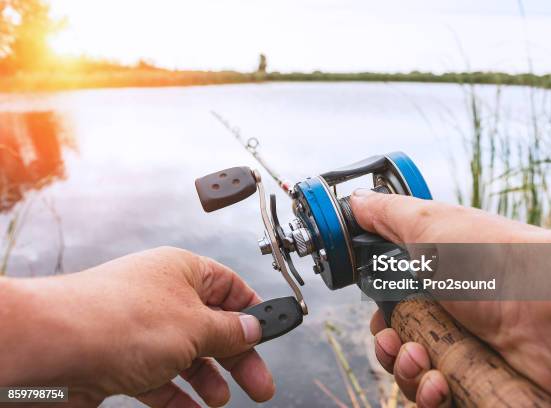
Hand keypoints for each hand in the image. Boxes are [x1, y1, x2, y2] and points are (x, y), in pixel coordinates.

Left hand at [1, 247, 273, 406]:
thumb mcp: (195, 327)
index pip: (229, 287)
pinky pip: (158, 376)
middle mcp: (162, 295)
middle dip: (237, 358)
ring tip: (219, 400)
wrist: (54, 345)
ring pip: (185, 354)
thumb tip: (254, 328)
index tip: (271, 335)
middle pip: (212, 326)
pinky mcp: (121, 356)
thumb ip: (230, 331)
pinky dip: (175, 394)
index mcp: (183, 271)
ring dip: (206, 379)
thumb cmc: (122, 320)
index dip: (252, 312)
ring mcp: (140, 327)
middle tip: (258, 385)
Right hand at [351, 190, 550, 406]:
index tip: (380, 320)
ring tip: (422, 360)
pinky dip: (429, 395)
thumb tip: (355, 201)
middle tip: (397, 341)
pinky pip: (437, 401)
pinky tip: (439, 384)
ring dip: (405, 371)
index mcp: (438, 281)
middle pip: (400, 345)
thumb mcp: (429, 224)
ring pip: (413, 376)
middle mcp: (453, 318)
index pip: (396, 309)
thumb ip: (386, 214)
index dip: (381, 319)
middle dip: (388, 347)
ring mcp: (468, 354)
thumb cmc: (491, 261)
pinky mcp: (479, 385)